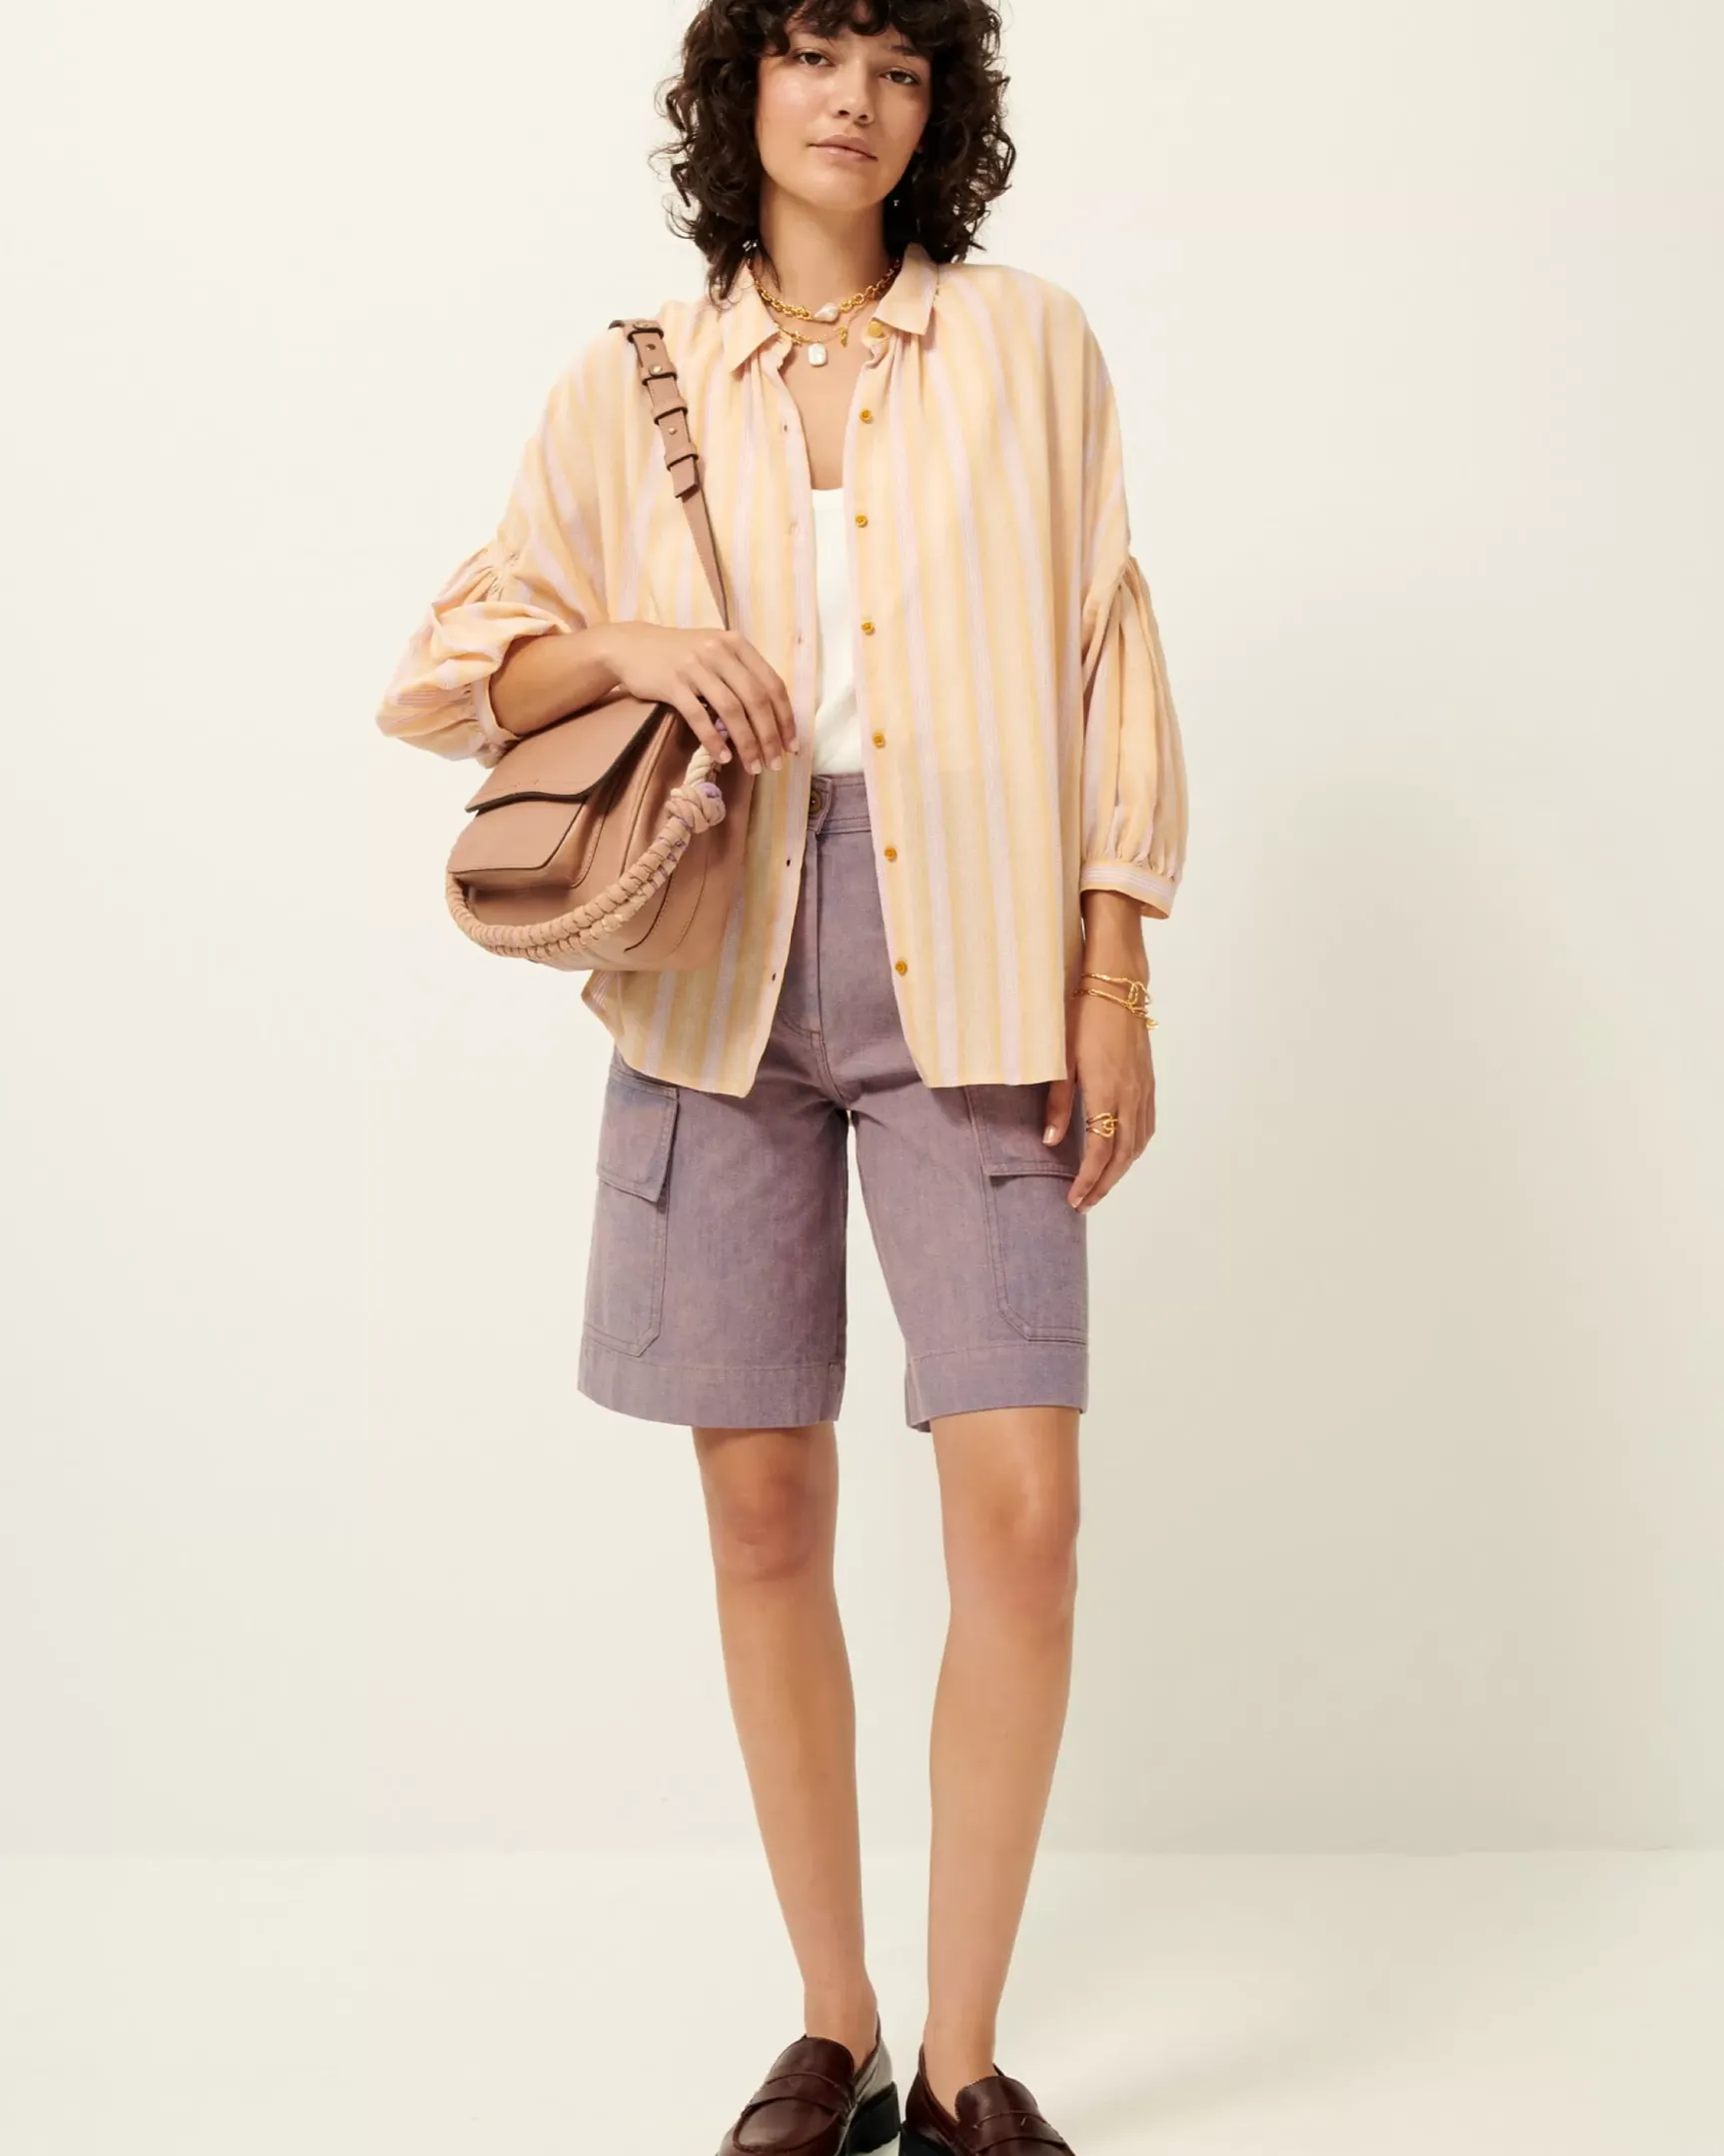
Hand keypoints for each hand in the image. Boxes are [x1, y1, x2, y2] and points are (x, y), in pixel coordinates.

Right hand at [598, 623, 796, 773]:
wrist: (632, 646)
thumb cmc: (681, 655)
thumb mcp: (716, 653)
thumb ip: (741, 675)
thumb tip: (771, 718)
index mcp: (736, 644)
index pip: (772, 684)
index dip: (785, 718)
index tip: (790, 745)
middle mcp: (718, 651)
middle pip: (756, 699)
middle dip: (769, 736)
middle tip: (774, 763)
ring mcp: (694, 666)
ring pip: (731, 710)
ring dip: (746, 743)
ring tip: (753, 767)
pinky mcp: (672, 682)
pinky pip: (698, 716)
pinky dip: (713, 740)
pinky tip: (722, 757)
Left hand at [1042, 982, 1155, 1209]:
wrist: (1117, 984)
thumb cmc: (1082, 1015)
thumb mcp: (1061, 1059)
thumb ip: (1057, 1103)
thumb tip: (1050, 1141)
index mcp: (1106, 1092)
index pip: (1100, 1150)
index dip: (1088, 1179)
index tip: (1074, 1200)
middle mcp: (1131, 1095)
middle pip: (1123, 1155)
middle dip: (1104, 1184)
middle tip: (1084, 1204)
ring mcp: (1143, 1089)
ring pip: (1138, 1143)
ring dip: (1120, 1169)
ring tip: (1100, 1185)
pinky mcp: (1148, 1081)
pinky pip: (1147, 1126)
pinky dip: (1135, 1148)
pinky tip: (1124, 1153)